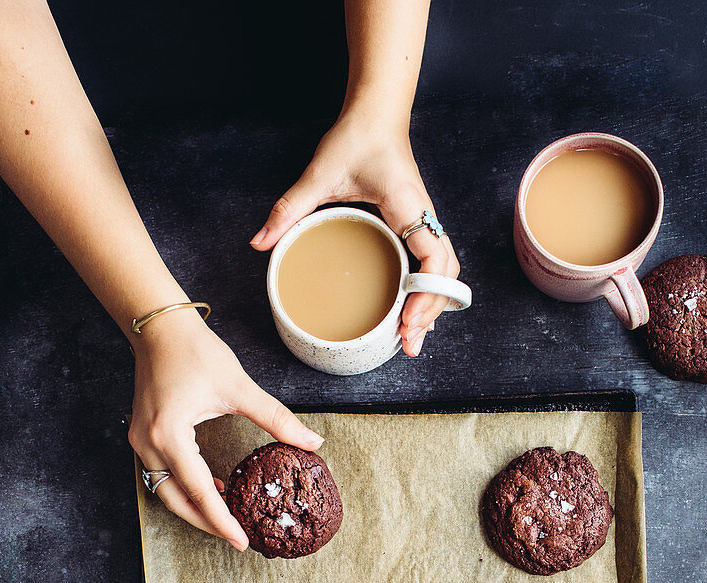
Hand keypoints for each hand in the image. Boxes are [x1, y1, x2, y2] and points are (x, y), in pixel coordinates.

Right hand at [127, 310, 323, 546]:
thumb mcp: (239, 387)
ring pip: (166, 491)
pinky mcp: (143, 436)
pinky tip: (213, 487)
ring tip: (227, 517)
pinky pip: (162, 474)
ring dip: (195, 507)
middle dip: (207, 523)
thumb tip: (311, 442)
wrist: (160, 328)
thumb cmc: (195, 352)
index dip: (222, 520)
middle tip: (237, 538)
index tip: (242, 542)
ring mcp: (141, 441)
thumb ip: (276, 418)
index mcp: (171, 435)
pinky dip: (185, 488)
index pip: (200, 491)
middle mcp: (149, 443)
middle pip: (176, 501)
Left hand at [250, 110, 459, 357]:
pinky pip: (433, 264)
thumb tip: (259, 243)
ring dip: (433, 306)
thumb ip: (289, 209)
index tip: (408, 320)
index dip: (427, 294)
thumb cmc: (356, 136)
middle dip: (431, 313)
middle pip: (446, 276)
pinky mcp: (416, 225)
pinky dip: (428, 290)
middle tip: (408, 345)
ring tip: (413, 338)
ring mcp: (424, 222)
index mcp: (409, 207)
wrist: (375, 112)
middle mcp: (425, 217)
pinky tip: (413, 312)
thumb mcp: (319, 174)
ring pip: (444, 273)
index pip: (435, 259)